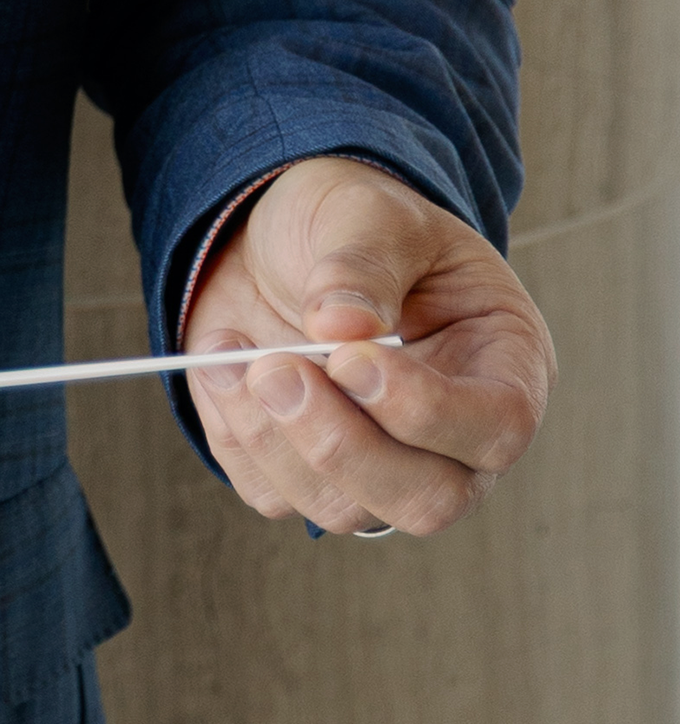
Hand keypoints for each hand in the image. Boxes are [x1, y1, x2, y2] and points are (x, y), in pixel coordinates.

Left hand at [183, 157, 553, 539]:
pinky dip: (235, 436)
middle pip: (427, 500)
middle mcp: (454, 436)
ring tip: (232, 351)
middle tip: (273, 369)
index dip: (424, 410)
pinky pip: (274, 495)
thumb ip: (363, 263)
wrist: (284, 236)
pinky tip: (220, 365)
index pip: (498, 428)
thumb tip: (339, 327)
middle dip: (339, 444)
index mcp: (503, 364)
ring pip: (342, 511)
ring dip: (272, 437)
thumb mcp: (368, 213)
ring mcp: (384, 464)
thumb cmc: (353, 223)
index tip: (347, 358)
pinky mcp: (310, 473)